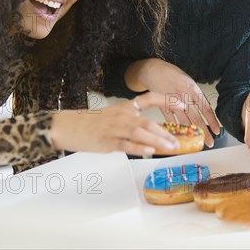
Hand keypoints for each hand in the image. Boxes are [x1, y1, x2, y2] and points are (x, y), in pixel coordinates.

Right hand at [50, 92, 179, 155]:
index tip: (182, 104)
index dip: (167, 100)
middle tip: (178, 141)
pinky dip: (139, 148)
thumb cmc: (91, 123)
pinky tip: (150, 151)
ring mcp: (115, 129)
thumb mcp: (113, 116)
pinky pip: (127, 144)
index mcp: (124, 107)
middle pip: (148, 122)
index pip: (148, 98)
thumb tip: (152, 134)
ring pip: (141, 133)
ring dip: (158, 141)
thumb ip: (131, 122)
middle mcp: (122, 116)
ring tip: (171, 147)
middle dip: (166, 132)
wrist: (67, 126)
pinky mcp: (107, 142)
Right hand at [126, 59, 219, 146]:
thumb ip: (196, 95)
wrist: (152, 70)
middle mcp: (183, 96)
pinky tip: (181, 137)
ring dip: (192, 133)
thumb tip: (205, 108)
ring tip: (199, 142)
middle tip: (211, 142)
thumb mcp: (188, 81)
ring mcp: (172, 102)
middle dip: (205, 132)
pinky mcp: (162, 106)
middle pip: (196, 118)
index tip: (217, 130)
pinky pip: (171, 121)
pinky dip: (176, 129)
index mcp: (192, 89)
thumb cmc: (172, 75)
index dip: (212, 121)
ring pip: (184, 121)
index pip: (205, 108)